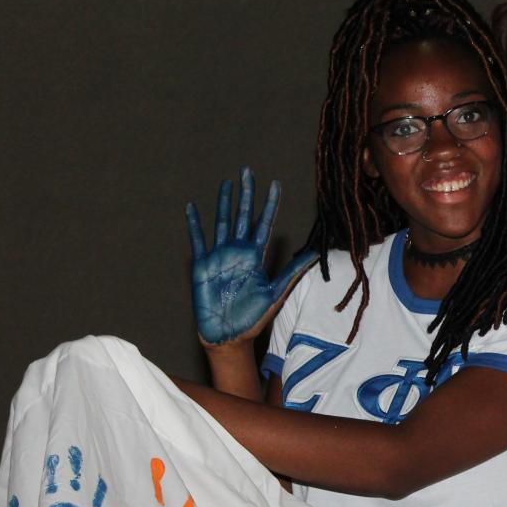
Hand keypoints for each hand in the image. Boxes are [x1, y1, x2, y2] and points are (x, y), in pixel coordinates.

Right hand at [186, 169, 315, 345]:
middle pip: (243, 216)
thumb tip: (314, 255)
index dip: (269, 204)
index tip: (275, 184)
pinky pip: (198, 240)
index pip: (264, 223)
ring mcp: (219, 256)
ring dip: (223, 204)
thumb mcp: (275, 293)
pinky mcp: (202, 265)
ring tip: (226, 184)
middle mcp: (238, 251)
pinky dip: (194, 225)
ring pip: (222, 223)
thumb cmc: (253, 317)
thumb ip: (292, 272)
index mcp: (256, 256)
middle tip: (248, 171)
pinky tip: (192, 208)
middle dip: (246, 195)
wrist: (229, 335)